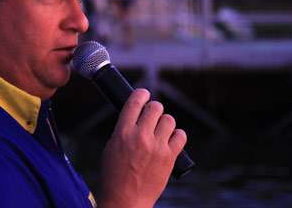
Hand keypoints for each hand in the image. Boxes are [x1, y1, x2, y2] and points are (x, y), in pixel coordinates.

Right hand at [98, 89, 186, 207]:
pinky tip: (169, 140)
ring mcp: (157, 147)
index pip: (136, 101)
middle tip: (151, 116)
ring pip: (169, 119)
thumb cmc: (114, 175)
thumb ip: (124, 128)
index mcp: (123, 132)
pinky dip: (176, 136)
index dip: (141, 94)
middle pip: (156, 107)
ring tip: (159, 131)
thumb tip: (136, 114)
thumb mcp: (111, 146)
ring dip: (164, 122)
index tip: (144, 94)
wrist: (125, 200)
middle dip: (153, 109)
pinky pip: (180, 135)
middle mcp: (141, 136)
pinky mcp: (170, 158)